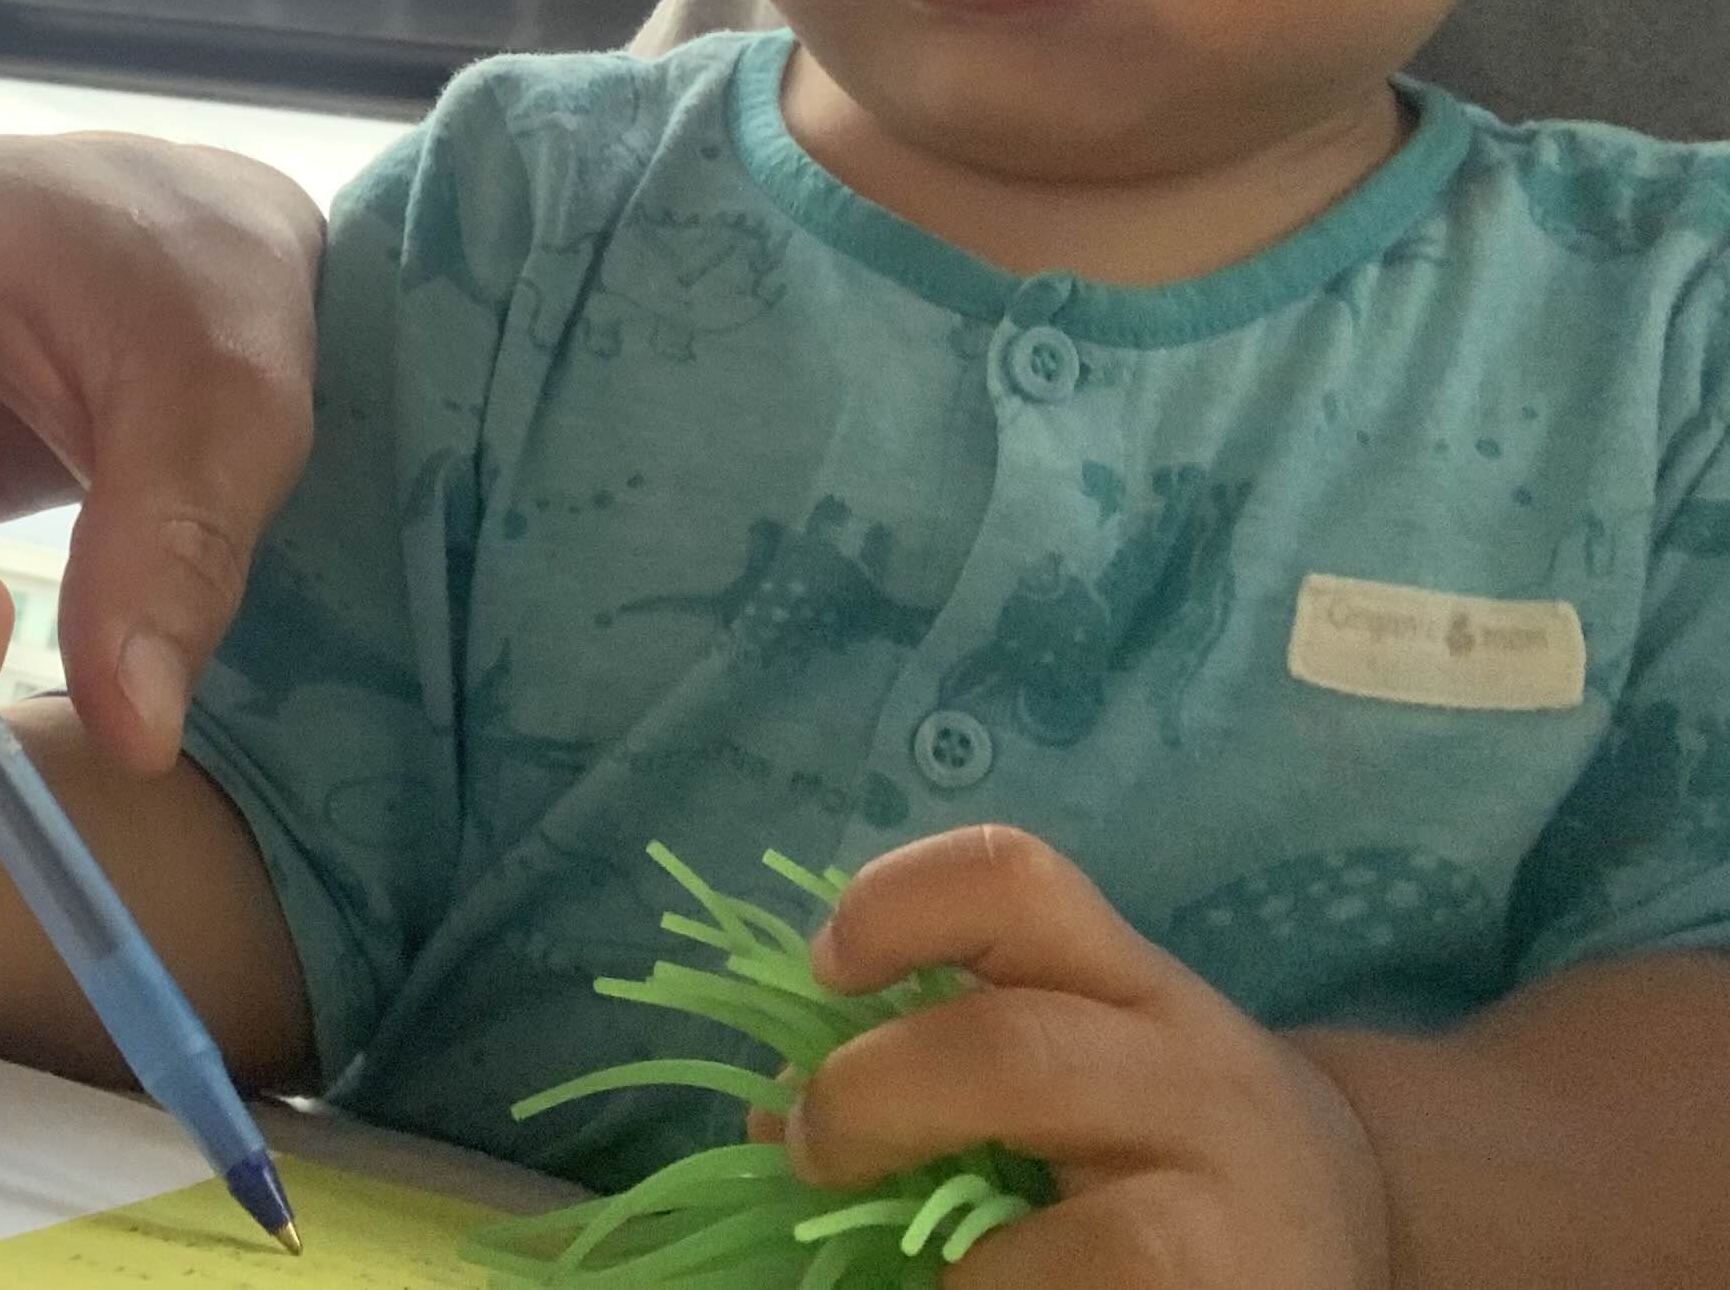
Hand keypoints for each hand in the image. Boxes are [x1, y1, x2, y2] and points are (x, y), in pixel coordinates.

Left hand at [781, 826, 1394, 1289]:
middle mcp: (1190, 1076)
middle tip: (812, 1148)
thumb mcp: (1086, 1064)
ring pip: (1095, 1241)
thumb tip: (766, 1124)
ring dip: (968, 1275)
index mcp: (1130, 983)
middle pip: (1012, 1053)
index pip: (1014, 883)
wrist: (1367, 1224)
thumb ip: (948, 1060)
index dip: (896, 905)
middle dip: (877, 1099)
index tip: (825, 964)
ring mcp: (1227, 1209)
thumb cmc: (1175, 1140)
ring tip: (929, 1282)